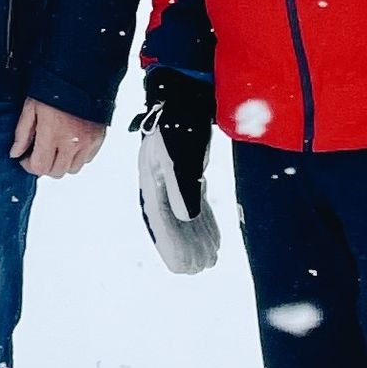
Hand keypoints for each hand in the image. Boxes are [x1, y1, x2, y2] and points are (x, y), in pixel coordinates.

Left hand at [11, 97, 105, 179]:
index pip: (40, 167)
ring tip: (56, 147)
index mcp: (53, 135)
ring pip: (72, 169)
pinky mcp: (98, 139)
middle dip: (44, 165)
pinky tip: (70, 142)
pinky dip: (77, 156)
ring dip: (61, 163)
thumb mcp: (31, 107)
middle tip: (39, 152)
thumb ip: (22, 133)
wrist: (82, 75)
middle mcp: (72, 143)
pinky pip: (86, 159)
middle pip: (56, 172)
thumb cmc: (53, 88)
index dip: (29, 166)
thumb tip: (15, 153)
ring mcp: (87, 143)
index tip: (25, 157)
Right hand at [132, 68, 218, 273]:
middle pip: (171, 224)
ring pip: (185, 218)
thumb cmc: (179, 124)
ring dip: (196, 239)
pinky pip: (196, 206)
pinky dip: (205, 223)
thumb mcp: (179, 155)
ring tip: (209, 260)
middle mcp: (160, 186)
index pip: (159, 221)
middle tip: (198, 269)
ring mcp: (174, 181)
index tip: (182, 267)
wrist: (183, 98)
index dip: (171, 246)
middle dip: (184, 248)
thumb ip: (182, 186)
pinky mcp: (189, 175)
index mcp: (151, 182)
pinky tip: (214, 238)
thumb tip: (185, 218)